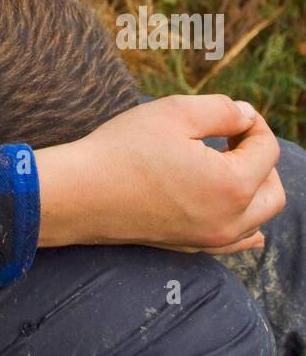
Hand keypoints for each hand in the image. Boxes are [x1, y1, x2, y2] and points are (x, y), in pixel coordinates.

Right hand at [35, 94, 284, 254]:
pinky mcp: (191, 246)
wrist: (81, 193)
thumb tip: (247, 115)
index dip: (252, 123)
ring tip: (221, 161)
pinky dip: (243, 220)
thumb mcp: (175, 112)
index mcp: (232, 186)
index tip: (228, 112)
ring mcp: (211, 239)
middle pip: (273, 189)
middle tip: (228, 137)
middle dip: (260, 158)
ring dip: (253, 187)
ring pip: (259, 217)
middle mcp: (230, 220)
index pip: (267, 150)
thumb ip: (222, 109)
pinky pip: (237, 240)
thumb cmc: (124, 149)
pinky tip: (230, 205)